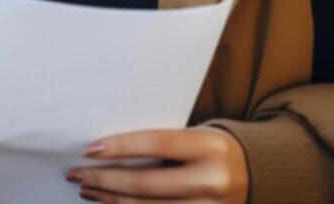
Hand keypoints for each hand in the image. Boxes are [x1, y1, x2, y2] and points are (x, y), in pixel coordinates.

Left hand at [66, 127, 248, 202]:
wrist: (257, 174)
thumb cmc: (212, 149)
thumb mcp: (196, 137)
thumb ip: (162, 144)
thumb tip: (107, 150)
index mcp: (210, 145)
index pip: (156, 142)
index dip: (119, 147)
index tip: (88, 150)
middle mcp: (213, 180)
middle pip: (146, 184)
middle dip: (104, 180)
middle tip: (77, 174)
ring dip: (111, 202)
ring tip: (88, 191)